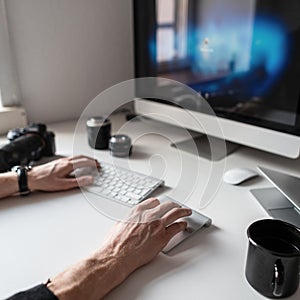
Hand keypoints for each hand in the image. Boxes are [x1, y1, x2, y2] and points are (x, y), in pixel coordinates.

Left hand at [27, 155, 98, 191]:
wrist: (30, 177)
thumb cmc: (44, 181)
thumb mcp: (63, 185)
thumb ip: (78, 182)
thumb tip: (89, 179)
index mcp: (68, 165)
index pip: (85, 162)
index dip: (93, 164)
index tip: (98, 166)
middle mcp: (65, 161)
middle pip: (82, 157)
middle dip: (91, 160)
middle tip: (97, 163)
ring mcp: (61, 160)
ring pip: (77, 156)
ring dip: (85, 158)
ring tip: (90, 162)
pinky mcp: (57, 162)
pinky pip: (72, 158)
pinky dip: (79, 159)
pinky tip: (77, 163)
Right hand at [48, 198, 191, 299]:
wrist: (117, 256)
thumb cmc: (115, 243)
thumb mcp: (119, 225)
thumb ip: (128, 221)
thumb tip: (129, 223)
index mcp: (137, 212)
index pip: (153, 202)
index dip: (159, 203)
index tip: (161, 204)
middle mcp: (149, 216)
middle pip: (166, 205)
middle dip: (173, 205)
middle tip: (177, 206)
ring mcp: (157, 225)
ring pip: (175, 213)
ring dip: (183, 211)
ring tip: (187, 211)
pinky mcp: (162, 237)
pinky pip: (176, 227)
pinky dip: (182, 225)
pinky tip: (184, 225)